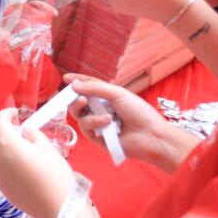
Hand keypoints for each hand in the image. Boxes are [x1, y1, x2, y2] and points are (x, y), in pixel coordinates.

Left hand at [0, 108, 79, 217]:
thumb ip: (32, 134)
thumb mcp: (47, 147)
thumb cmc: (56, 174)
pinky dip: (4, 160)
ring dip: (0, 145)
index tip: (17, 114)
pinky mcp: (1, 186)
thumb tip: (25, 131)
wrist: (58, 208)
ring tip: (20, 148)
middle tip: (14, 129)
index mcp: (7, 144)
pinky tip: (22, 166)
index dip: (7, 113)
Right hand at [65, 75, 200, 172]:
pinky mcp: (97, 139)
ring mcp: (98, 125)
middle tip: (80, 98)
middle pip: (78, 103)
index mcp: (107, 98)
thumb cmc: (138, 112)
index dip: (77, 82)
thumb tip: (73, 85)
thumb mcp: (117, 93)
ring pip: (79, 117)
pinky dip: (95, 123)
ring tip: (105, 115)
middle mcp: (100, 110)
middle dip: (75, 100)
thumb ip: (94, 88)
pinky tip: (108, 123)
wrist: (150, 135)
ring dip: (90, 114)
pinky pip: (86, 129)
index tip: (66, 79)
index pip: (88, 87)